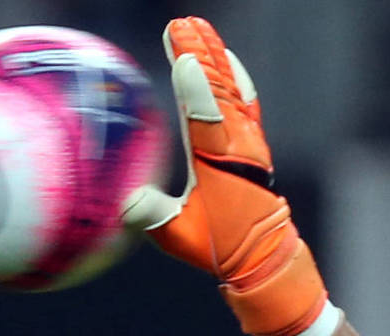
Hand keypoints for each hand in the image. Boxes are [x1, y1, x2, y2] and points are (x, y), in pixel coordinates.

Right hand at [120, 17, 330, 335]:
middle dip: (200, 54)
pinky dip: (233, 72)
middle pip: (220, 90)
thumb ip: (152, 216)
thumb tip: (126, 203)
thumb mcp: (176, 236)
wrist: (263, 256)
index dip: (195, 87)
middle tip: (181, 24)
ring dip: (213, 55)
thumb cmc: (217, 247)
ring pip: (232, 87)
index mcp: (218, 166)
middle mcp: (238, 148)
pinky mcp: (253, 142)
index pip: (207, 118)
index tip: (184, 57)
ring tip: (195, 26)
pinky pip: (245, 98)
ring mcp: (249, 142)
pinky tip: (223, 55)